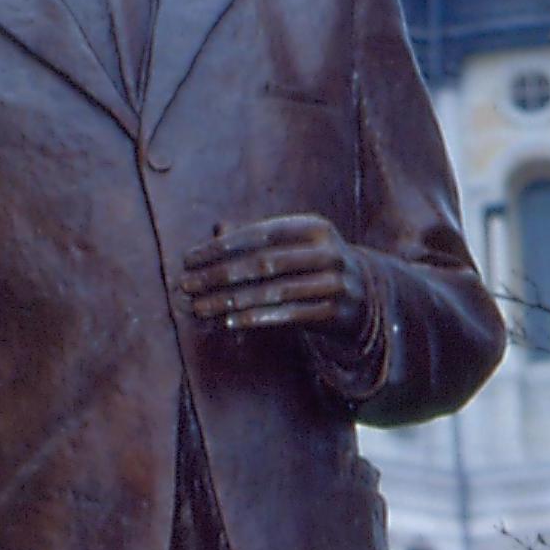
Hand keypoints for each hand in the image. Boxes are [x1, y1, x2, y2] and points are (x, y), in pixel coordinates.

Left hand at [179, 214, 369, 343]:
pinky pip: (290, 316)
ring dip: (231, 301)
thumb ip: (258, 239)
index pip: (260, 234)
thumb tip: (215, 229)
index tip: (188, 260)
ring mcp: (337, 282)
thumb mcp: (292, 249)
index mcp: (314, 227)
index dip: (222, 247)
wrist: (363, 301)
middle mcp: (328, 251)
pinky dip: (257, 319)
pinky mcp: (337, 312)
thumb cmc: (313, 270)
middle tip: (186, 286)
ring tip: (200, 307)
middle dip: (219, 275)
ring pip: (274, 291)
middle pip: (264, 263)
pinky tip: (230, 322)